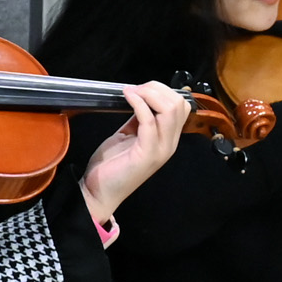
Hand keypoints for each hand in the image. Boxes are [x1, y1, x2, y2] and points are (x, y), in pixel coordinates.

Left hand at [79, 81, 189, 220]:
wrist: (99, 192)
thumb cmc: (113, 165)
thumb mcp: (129, 136)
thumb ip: (140, 119)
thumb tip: (141, 98)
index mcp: (168, 139)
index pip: (181, 106)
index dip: (163, 91)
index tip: (142, 89)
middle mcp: (170, 144)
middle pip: (179, 104)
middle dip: (157, 89)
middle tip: (136, 89)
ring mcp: (160, 149)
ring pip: (169, 109)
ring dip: (149, 94)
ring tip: (132, 92)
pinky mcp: (147, 153)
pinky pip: (149, 119)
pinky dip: (138, 102)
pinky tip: (127, 97)